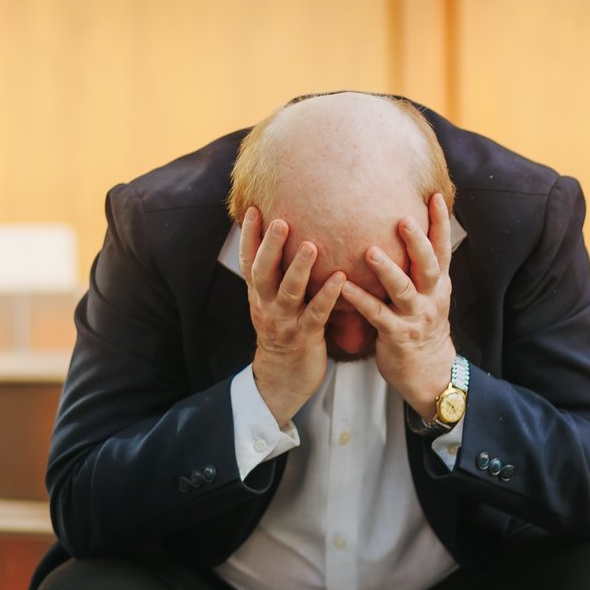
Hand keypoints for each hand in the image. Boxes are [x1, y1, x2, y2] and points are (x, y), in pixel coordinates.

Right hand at [240, 207, 345, 425]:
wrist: (282, 380)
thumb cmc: (283, 335)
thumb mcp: (271, 305)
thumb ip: (276, 277)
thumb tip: (281, 244)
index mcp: (258, 296)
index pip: (248, 262)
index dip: (250, 237)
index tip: (255, 209)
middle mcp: (267, 306)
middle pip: (263, 271)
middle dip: (270, 245)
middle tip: (280, 220)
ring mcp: (285, 321)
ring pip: (289, 291)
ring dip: (300, 267)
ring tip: (311, 244)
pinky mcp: (305, 336)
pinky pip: (316, 313)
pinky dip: (328, 294)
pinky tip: (340, 277)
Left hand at [339, 192, 455, 413]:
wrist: (430, 373)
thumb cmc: (421, 328)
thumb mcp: (428, 296)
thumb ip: (419, 270)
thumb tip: (408, 235)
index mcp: (438, 285)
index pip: (443, 249)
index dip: (440, 223)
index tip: (432, 195)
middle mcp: (432, 298)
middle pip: (429, 264)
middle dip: (417, 241)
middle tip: (403, 218)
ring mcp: (416, 317)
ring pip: (404, 289)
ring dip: (387, 269)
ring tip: (369, 251)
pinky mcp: (398, 336)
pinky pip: (378, 315)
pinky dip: (361, 300)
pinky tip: (344, 287)